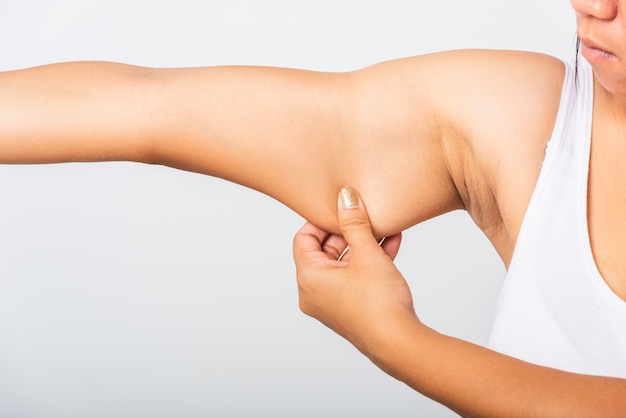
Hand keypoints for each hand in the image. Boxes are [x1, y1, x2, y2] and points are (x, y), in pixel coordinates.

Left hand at [293, 186, 417, 354]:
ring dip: (363, 244)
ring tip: (383, 226)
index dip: (322, 220)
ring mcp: (332, 303)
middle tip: (365, 215)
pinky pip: (355, 277)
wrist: (399, 343)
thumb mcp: (367, 254)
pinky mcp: (350, 309)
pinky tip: (392, 244)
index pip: (304, 238)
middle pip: (324, 250)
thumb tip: (345, 197)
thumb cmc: (378, 303)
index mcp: (309, 278)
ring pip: (344, 263)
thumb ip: (355, 223)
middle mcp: (314, 293)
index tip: (341, 208)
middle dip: (348, 231)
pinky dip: (369, 261)